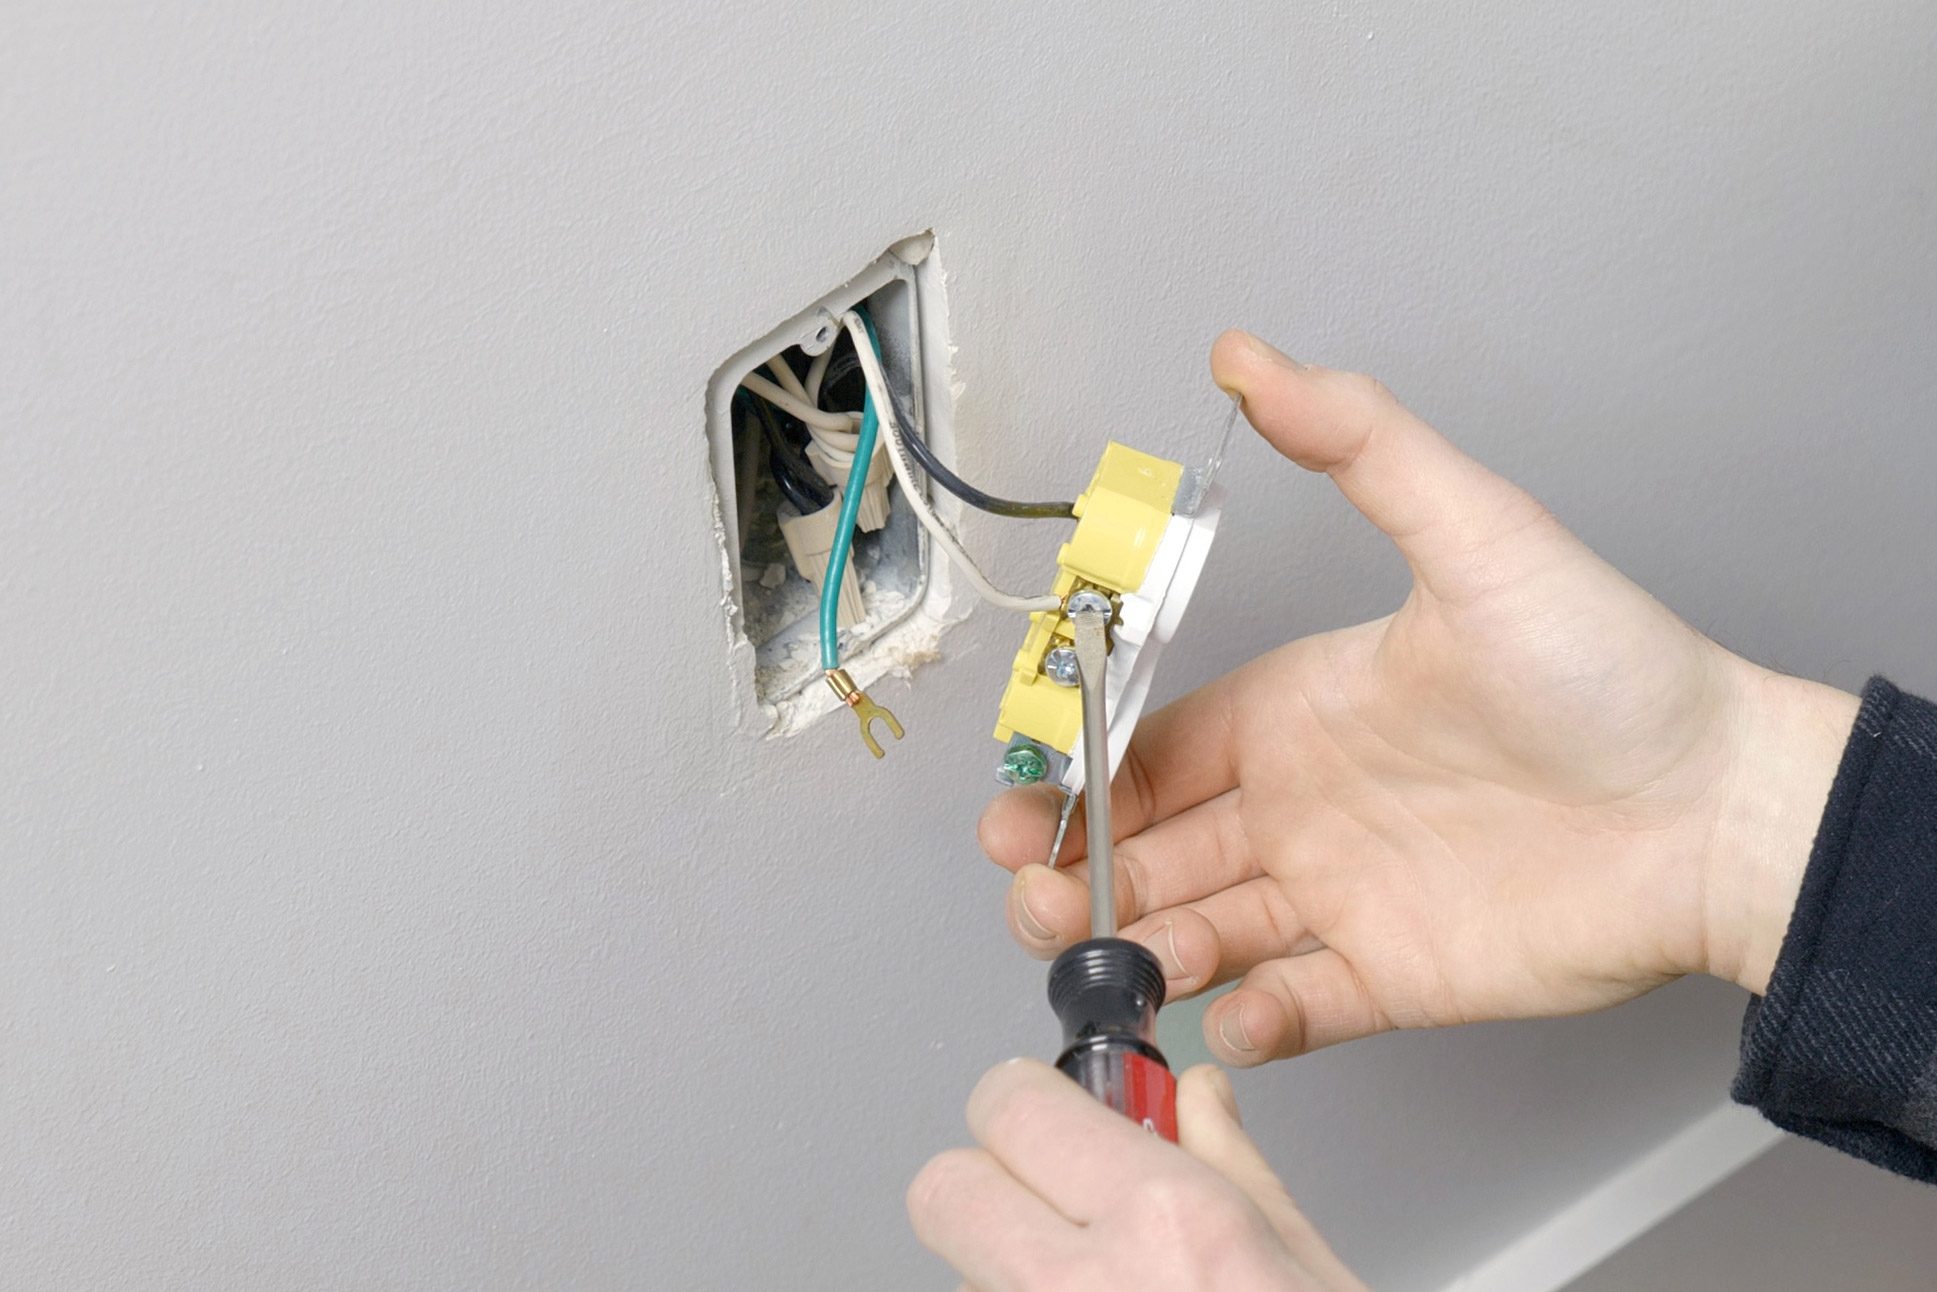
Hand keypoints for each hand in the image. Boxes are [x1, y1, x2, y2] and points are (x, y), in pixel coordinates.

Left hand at [908, 1058, 1365, 1290]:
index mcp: (1170, 1226)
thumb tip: (1195, 1100)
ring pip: (959, 1283)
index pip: (1012, 1104)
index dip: (1028, 1103)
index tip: (1049, 1113)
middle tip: (1051, 1204)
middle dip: (990, 1184)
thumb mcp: (1312, 1274)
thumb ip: (1235, 1169)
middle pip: (943, 1191)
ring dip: (1007, 1280)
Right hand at [981, 331, 1858, 1066]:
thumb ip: (1360, 446)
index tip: (1028, 795)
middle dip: (1074, 870)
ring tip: (1108, 953)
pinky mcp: (1391, 978)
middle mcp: (1302, 803)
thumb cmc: (1606, 669)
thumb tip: (1247, 354)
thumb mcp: (1475, 534)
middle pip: (1149, 846)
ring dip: (1138, 946)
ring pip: (1198, 930)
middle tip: (1033, 890)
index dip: (1082, 771)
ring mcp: (1343, 894)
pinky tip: (1236, 1013)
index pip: (1154, 745)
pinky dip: (1251, 1023)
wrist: (1718, 808)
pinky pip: (1296, 1010)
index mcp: (1296, 710)